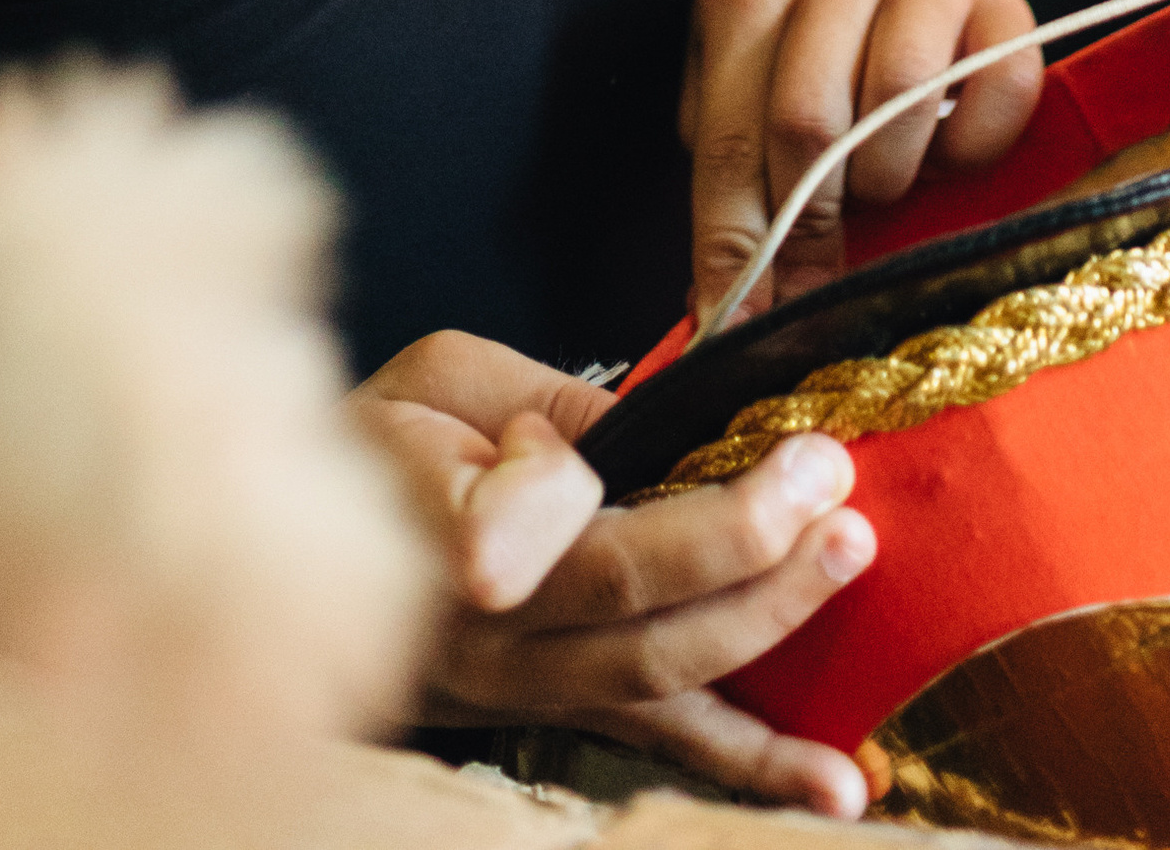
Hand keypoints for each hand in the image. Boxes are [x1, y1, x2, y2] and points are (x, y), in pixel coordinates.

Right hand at [355, 335, 873, 814]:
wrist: (317, 564)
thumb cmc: (390, 442)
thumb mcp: (440, 379)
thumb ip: (536, 403)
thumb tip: (636, 436)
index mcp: (433, 528)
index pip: (497, 531)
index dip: (540, 497)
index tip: (560, 442)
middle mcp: (488, 632)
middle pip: (622, 601)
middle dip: (737, 540)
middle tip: (824, 474)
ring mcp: (531, 689)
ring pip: (660, 678)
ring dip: (770, 621)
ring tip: (852, 554)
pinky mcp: (570, 716)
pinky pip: (672, 744)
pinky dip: (762, 766)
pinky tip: (843, 789)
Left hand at [683, 0, 1040, 321]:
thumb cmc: (785, 41)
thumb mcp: (729, 86)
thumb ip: (728, 179)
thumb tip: (726, 313)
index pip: (729, 141)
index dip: (733, 248)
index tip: (737, 329)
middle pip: (811, 122)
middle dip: (807, 227)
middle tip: (811, 285)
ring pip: (903, 100)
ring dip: (884, 178)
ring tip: (873, 187)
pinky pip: (1002, 86)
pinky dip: (973, 145)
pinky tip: (943, 154)